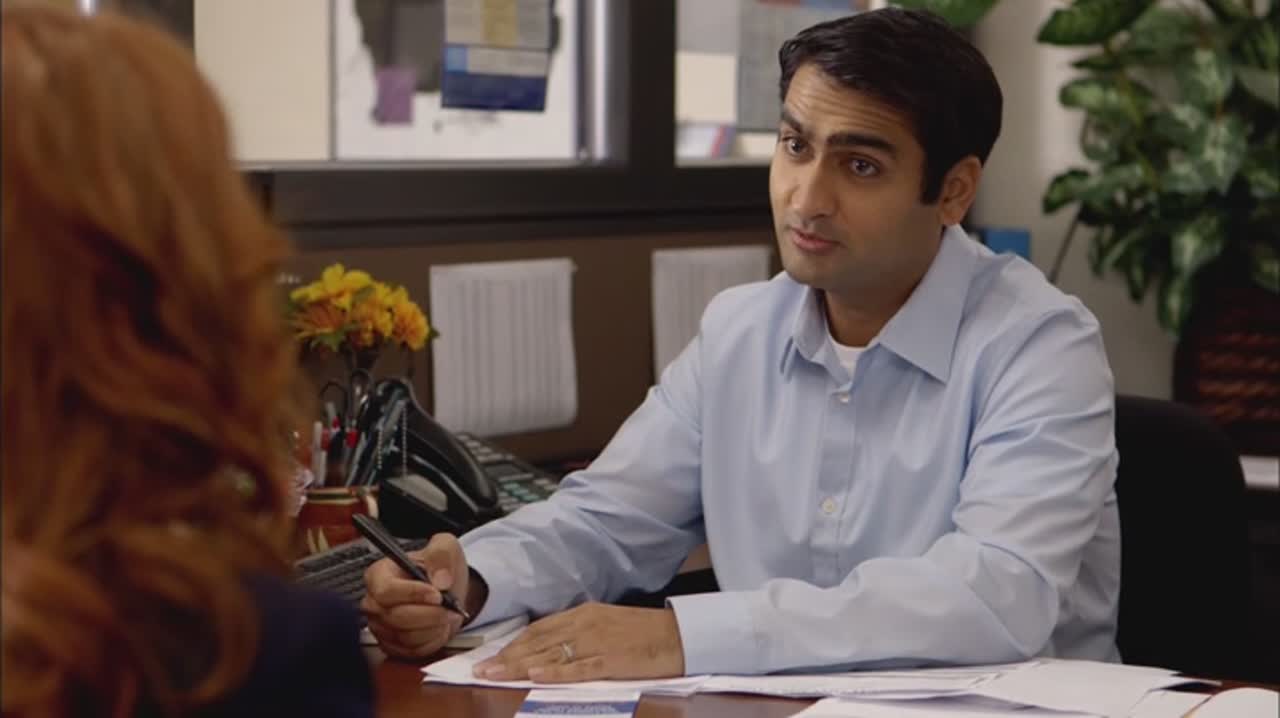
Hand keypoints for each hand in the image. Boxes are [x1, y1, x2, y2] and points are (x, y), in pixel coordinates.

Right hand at [361, 533, 470, 659]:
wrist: (446, 591)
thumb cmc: (439, 568)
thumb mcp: (445, 547)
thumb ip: (441, 555)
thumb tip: (440, 579)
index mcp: (379, 574)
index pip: (386, 590)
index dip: (413, 594)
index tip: (437, 594)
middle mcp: (374, 602)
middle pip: (396, 617)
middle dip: (430, 614)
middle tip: (450, 607)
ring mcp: (380, 626)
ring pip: (406, 637)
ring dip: (434, 628)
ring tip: (446, 615)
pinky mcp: (391, 646)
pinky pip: (412, 651)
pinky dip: (431, 641)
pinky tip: (438, 627)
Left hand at [474, 603, 684, 682]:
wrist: (679, 634)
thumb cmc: (644, 633)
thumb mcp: (606, 624)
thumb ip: (578, 632)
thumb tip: (549, 647)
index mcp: (583, 613)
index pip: (538, 629)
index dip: (512, 644)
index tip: (490, 657)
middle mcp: (585, 624)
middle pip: (538, 641)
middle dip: (507, 656)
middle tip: (480, 669)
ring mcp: (596, 642)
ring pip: (550, 654)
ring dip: (520, 665)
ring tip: (495, 675)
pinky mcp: (610, 660)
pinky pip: (577, 667)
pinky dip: (555, 672)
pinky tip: (536, 676)